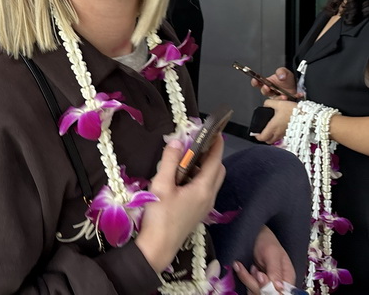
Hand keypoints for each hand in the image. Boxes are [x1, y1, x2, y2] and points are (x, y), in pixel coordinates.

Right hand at [136, 138, 225, 272]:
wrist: (158, 246)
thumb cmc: (160, 215)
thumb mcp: (161, 184)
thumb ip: (169, 161)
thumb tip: (177, 141)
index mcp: (203, 188)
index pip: (215, 160)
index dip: (216, 144)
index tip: (215, 130)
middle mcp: (209, 196)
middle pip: (218, 170)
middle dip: (212, 155)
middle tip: (197, 143)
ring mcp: (204, 206)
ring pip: (212, 181)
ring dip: (205, 167)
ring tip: (187, 158)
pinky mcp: (197, 212)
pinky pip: (205, 189)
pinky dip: (199, 178)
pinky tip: (182, 177)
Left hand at [233, 225, 294, 293]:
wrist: (254, 233)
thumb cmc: (266, 240)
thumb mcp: (272, 253)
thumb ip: (275, 270)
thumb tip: (279, 287)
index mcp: (287, 277)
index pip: (282, 292)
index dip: (270, 288)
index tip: (260, 276)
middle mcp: (278, 282)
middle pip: (267, 293)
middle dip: (256, 283)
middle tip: (252, 268)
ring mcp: (266, 282)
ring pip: (256, 291)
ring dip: (247, 279)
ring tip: (246, 265)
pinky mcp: (255, 281)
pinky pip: (248, 286)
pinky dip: (243, 277)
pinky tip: (241, 267)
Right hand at [250, 67, 297, 99]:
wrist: (297, 85)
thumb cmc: (287, 79)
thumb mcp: (284, 72)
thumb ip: (281, 71)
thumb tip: (280, 76)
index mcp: (267, 83)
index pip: (258, 83)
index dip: (255, 82)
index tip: (255, 80)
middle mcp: (270, 91)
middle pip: (264, 92)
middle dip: (265, 90)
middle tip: (267, 87)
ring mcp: (277, 97)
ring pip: (275, 99)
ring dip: (279, 98)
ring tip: (284, 96)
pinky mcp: (284, 102)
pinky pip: (287, 102)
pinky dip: (292, 99)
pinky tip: (297, 95)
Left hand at [255, 99, 295, 143]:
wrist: (308, 115)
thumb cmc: (293, 110)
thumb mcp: (278, 103)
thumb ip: (268, 103)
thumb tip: (265, 105)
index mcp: (273, 127)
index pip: (262, 138)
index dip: (257, 136)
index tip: (255, 132)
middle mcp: (278, 133)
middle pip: (268, 141)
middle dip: (264, 137)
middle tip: (262, 131)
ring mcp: (285, 135)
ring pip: (275, 140)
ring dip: (271, 137)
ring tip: (271, 130)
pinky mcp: (290, 134)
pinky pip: (281, 138)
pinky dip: (278, 135)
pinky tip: (279, 128)